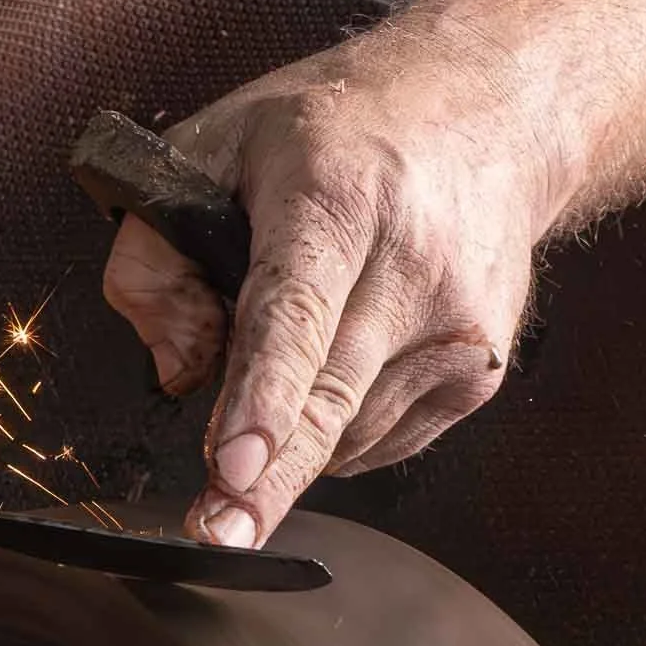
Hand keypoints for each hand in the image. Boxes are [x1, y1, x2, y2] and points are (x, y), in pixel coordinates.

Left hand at [103, 44, 550, 545]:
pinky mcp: (480, 371)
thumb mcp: (209, 151)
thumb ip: (155, 257)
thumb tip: (182, 373)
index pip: (294, 314)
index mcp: (338, 197)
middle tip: (217, 532)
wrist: (489, 114)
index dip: (261, 398)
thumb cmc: (333, 134)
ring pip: (349, 433)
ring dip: (292, 437)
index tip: (234, 465)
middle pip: (329, 398)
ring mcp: (460, 325)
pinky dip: (338, 428)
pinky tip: (335, 368)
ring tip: (277, 376)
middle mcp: (414, 264)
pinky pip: (382, 439)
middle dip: (267, 478)